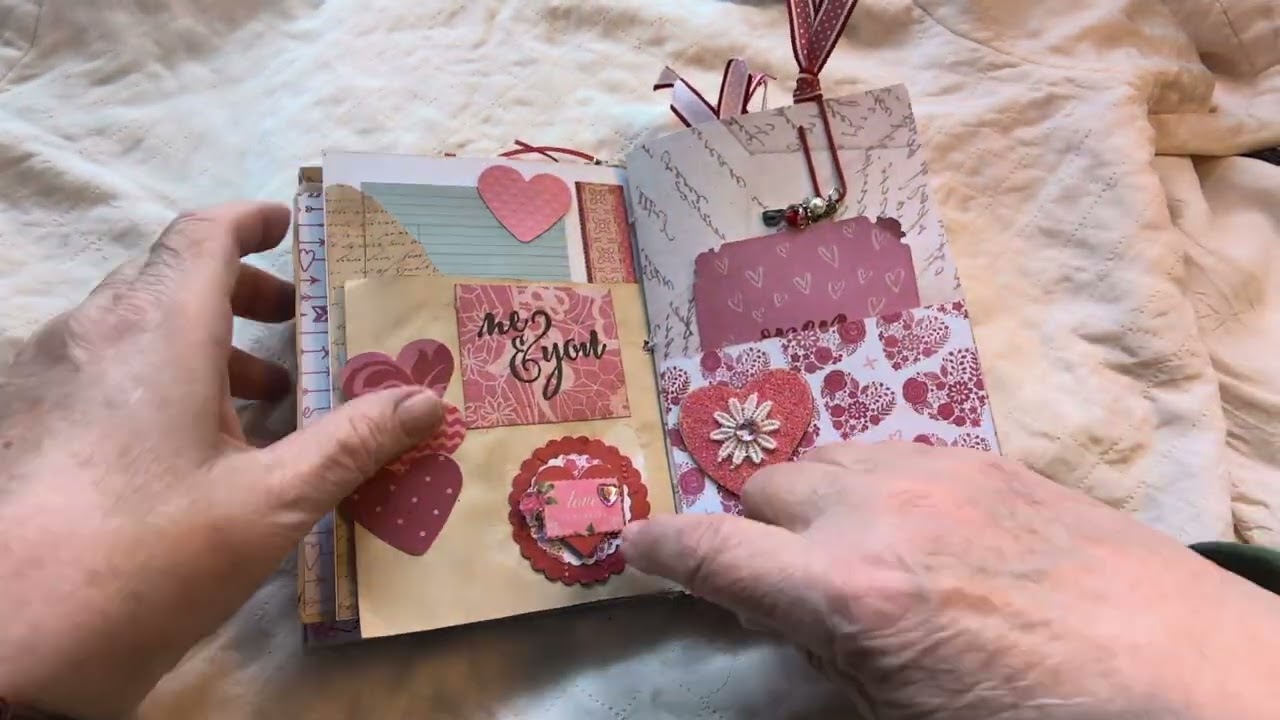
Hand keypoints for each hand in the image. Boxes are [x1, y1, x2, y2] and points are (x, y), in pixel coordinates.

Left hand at [0, 203, 442, 717]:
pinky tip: (184, 444)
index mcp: (158, 328)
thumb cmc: (153, 555)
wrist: (15, 644)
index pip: (203, 236)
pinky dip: (152, 373)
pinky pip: (96, 365)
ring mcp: (45, 373)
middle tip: (292, 326)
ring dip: (197, 340)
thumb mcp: (272, 502)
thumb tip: (426, 400)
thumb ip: (353, 442)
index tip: (290, 229)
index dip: (250, 222)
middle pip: (168, 276)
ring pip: (129, 322)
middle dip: (237, 291)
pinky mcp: (23, 418)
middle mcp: (93, 331)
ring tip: (253, 398)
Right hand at [624, 441, 1279, 718]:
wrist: (1189, 679)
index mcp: (847, 593)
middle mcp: (877, 513)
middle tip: (779, 575)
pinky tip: (917, 527)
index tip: (633, 544)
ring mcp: (936, 474)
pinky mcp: (989, 461)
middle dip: (752, 528)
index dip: (659, 546)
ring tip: (848, 544)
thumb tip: (779, 640)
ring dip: (815, 498)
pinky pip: (894, 452)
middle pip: (764, 486)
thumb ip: (824, 665)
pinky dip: (876, 483)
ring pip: (828, 457)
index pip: (712, 551)